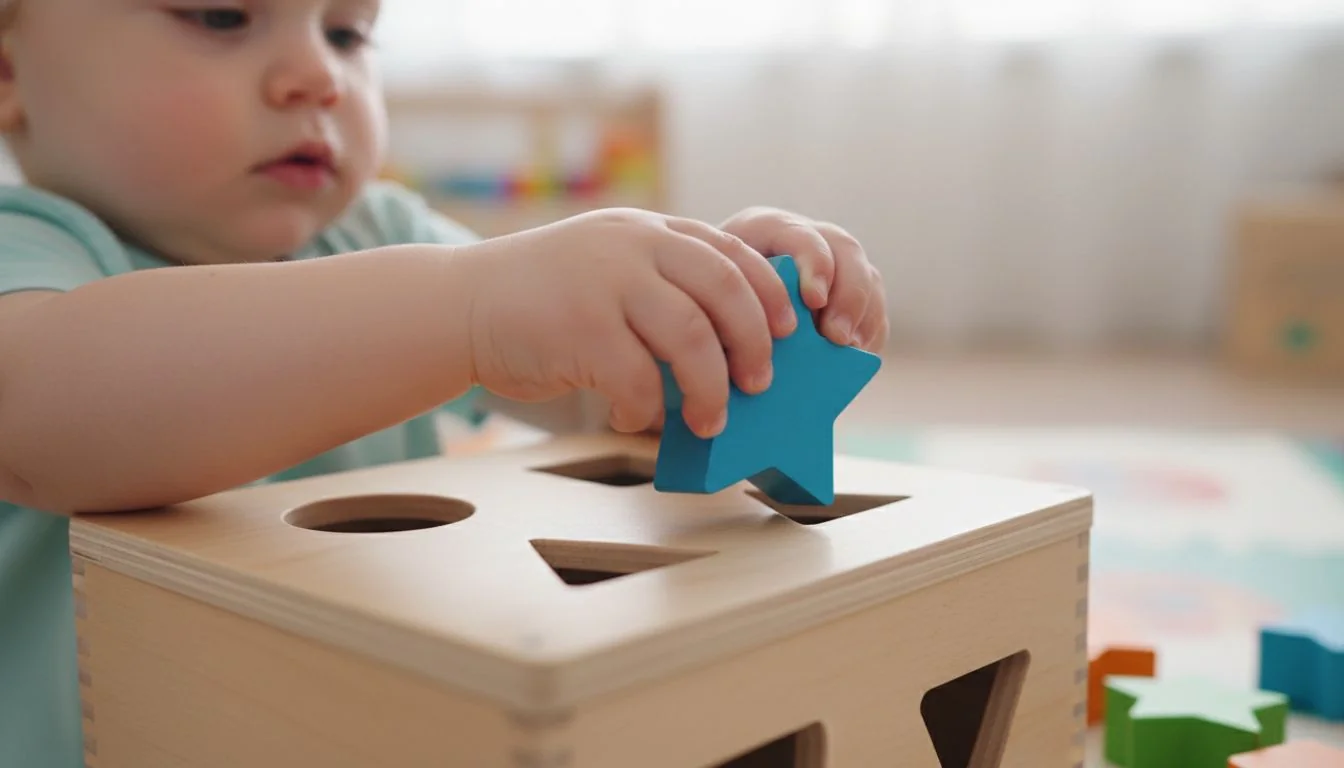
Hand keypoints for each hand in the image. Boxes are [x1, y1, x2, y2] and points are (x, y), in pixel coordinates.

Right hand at [462, 208, 797, 437]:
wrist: (460, 304)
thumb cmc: (542, 300)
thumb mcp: (606, 266)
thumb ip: (659, 285)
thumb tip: (728, 348)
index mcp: (646, 231)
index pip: (730, 252)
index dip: (769, 294)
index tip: (787, 332)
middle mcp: (632, 246)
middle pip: (725, 290)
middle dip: (753, 344)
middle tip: (759, 384)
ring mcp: (606, 282)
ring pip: (691, 338)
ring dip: (711, 389)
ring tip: (710, 420)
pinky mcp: (580, 327)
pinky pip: (638, 378)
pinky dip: (645, 408)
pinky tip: (630, 416)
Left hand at [719, 206, 887, 352]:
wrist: (714, 307)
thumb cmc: (706, 302)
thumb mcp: (710, 298)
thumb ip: (732, 311)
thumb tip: (758, 350)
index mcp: (764, 229)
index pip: (798, 233)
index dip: (813, 263)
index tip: (814, 301)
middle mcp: (804, 238)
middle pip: (843, 249)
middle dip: (847, 293)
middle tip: (836, 337)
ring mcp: (831, 263)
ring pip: (865, 276)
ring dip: (862, 314)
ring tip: (849, 349)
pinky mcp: (848, 293)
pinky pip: (872, 307)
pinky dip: (870, 329)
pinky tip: (857, 353)